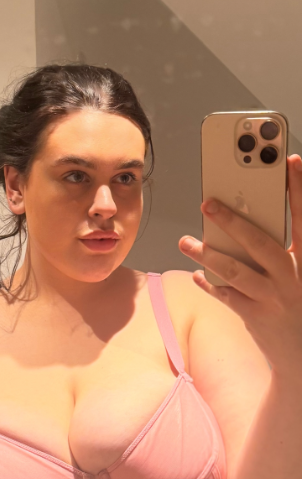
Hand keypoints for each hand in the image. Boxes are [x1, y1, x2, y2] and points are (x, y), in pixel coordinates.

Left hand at [178, 154, 301, 374]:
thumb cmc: (298, 303)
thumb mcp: (300, 273)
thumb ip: (283, 250)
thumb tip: (248, 222)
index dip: (299, 188)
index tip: (289, 160)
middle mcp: (293, 277)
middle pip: (261, 243)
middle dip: (233, 221)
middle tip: (208, 204)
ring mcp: (274, 299)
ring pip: (237, 271)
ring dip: (208, 255)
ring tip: (186, 242)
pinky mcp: (257, 317)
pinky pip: (228, 297)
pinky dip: (211, 284)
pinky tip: (197, 273)